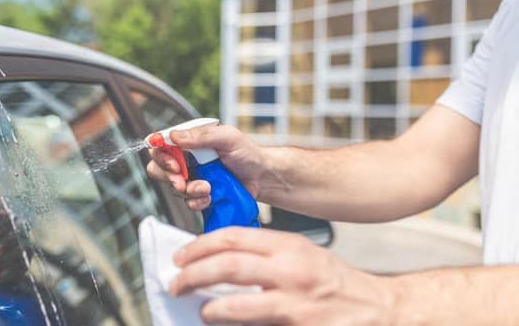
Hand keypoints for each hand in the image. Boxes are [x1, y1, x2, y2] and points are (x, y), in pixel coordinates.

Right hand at [146, 125, 265, 210]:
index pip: (160, 145)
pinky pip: (187, 202)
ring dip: (188, 190)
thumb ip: (201, 136)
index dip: (160, 155)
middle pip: (158, 168)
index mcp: (189, 141)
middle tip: (181, 180)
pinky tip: (211, 197)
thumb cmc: (246, 153)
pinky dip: (197, 201)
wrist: (262, 178)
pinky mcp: (198, 195)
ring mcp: (191, 178)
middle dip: (168, 176)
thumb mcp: (227, 137)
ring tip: (207, 188)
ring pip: (173, 187)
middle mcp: (186, 159)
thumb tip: (174, 136)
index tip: (173, 164)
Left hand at [169, 227, 393, 325]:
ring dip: (210, 308)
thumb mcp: (301, 255)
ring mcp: (296, 302)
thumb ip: (264, 256)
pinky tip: (221, 323)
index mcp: (288, 246)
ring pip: (238, 304)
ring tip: (199, 308)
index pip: (232, 237)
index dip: (199, 246)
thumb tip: (217, 261)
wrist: (378, 310)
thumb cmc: (334, 283)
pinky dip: (233, 325)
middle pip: (228, 266)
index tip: (181, 256)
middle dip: (193, 274)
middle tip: (177, 282)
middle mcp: (291, 269)